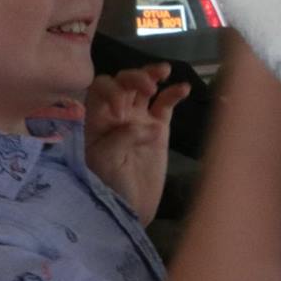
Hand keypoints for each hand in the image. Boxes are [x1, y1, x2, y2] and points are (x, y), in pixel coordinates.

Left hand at [85, 64, 191, 226]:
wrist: (130, 210)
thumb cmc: (109, 185)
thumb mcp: (105, 159)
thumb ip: (122, 135)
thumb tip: (149, 125)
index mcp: (96, 119)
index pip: (100, 88)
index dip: (112, 90)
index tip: (122, 110)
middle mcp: (115, 115)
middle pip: (122, 82)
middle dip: (134, 77)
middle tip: (148, 87)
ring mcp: (138, 120)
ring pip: (144, 88)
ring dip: (152, 74)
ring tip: (165, 71)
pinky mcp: (159, 129)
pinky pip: (166, 105)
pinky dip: (174, 93)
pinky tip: (184, 88)